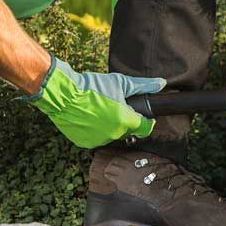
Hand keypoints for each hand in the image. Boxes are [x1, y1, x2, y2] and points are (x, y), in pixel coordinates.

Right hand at [25, 57, 163, 148]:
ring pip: (111, 135)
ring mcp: (98, 140)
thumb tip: (161, 84)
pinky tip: (90, 117)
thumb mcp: (120, 82)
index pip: (145, 128)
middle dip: (126, 121)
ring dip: (110, 126)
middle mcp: (113, 134)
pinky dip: (95, 130)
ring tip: (101, 110)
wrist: (64, 94)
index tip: (144, 116)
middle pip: (127, 131)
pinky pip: (96, 138)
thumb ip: (143, 85)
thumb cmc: (92, 86)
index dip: (147, 121)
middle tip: (117, 106)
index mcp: (125, 121)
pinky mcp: (84, 143)